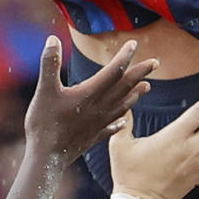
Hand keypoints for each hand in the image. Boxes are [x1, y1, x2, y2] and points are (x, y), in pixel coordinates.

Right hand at [24, 36, 155, 164]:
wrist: (46, 158)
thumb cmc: (43, 123)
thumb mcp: (44, 90)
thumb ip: (50, 63)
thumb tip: (52, 39)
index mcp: (90, 94)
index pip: (113, 71)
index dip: (124, 56)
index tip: (134, 44)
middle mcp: (99, 108)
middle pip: (124, 87)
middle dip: (141, 72)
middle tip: (156, 62)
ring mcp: (98, 124)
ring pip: (123, 106)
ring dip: (136, 94)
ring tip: (147, 87)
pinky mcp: (93, 137)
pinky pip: (113, 127)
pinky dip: (121, 121)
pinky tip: (123, 122)